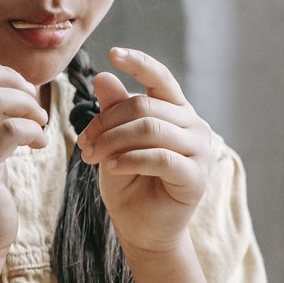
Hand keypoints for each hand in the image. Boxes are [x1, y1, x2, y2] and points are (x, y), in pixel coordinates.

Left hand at [76, 48, 211, 253]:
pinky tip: (110, 168)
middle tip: (83, 143)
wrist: (142, 230)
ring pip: (150, 128)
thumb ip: (114, 112)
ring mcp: (200, 150)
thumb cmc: (130, 185)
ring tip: (91, 156)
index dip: (139, 62)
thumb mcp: (114, 143)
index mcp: (176, 111)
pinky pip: (159, 157)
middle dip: (106, 121)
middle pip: (145, 106)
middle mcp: (193, 125)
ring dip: (113, 140)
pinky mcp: (196, 176)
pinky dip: (129, 159)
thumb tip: (103, 75)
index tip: (113, 53)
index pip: (161, 78)